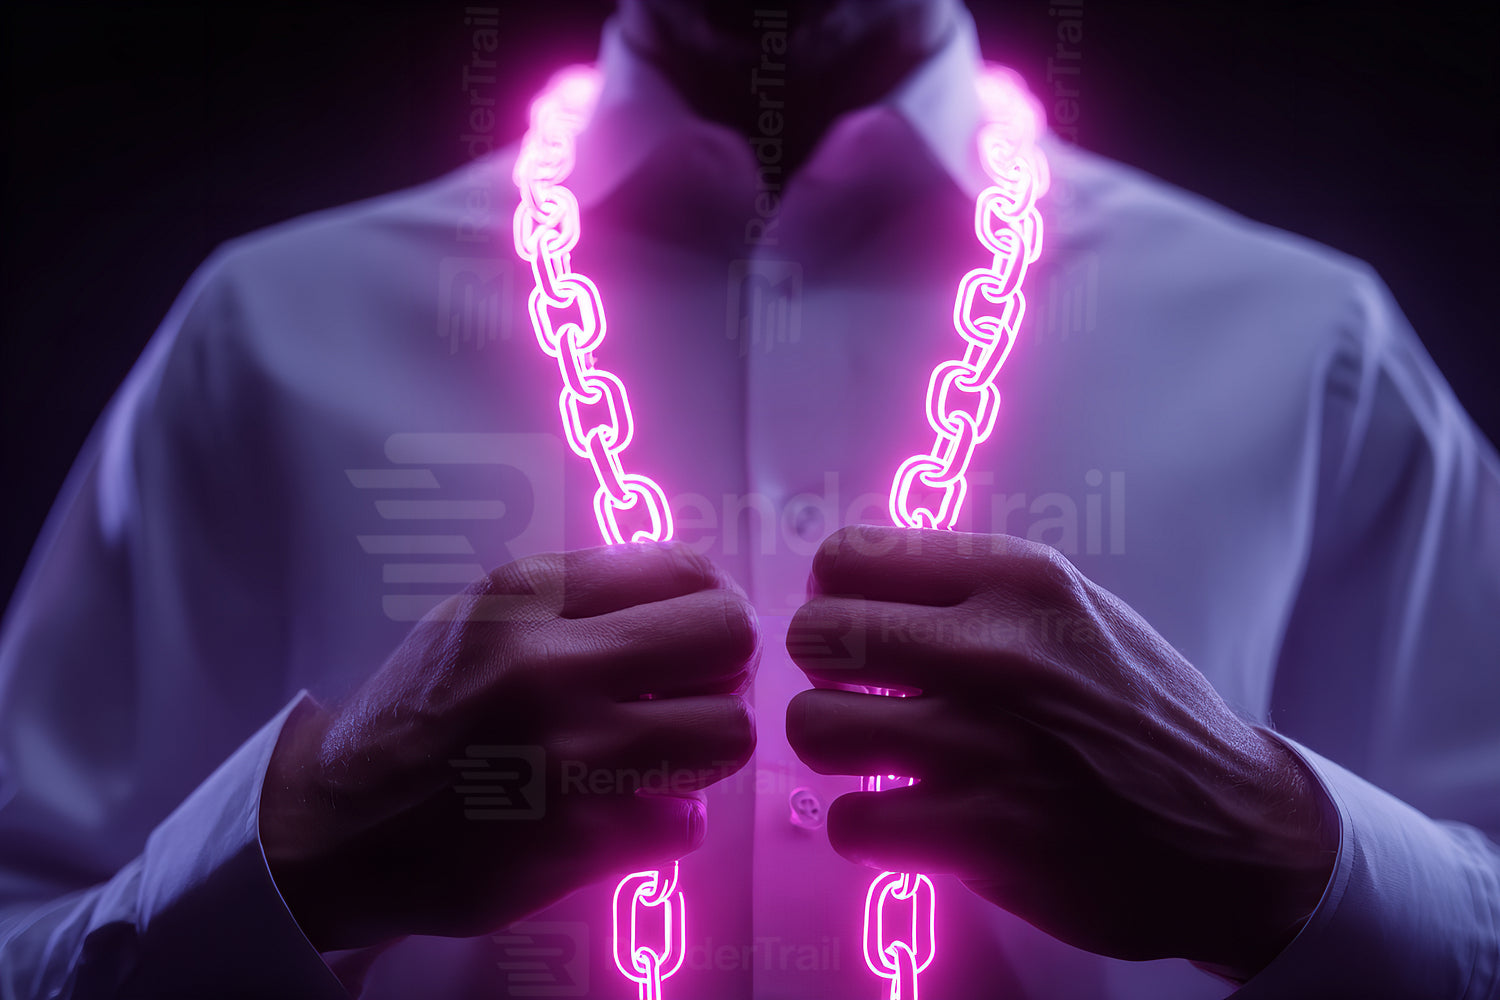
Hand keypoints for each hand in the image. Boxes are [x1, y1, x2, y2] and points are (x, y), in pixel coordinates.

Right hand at [260, 542, 758, 950]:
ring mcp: (568, 756)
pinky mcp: (578, 841)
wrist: (337, 825)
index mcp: (527, 596)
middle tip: (696, 689)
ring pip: (730, 731)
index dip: (711, 604)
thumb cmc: (422, 714)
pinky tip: (620, 811)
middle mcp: (549, 666)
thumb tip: (699, 590)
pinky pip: (688, 819)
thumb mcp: (483, 618)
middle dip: (726, 665)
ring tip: (664, 750)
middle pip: (731, 636)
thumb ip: (582, 596)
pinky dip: (665, 820)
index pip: (690, 571)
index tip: (698, 632)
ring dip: (706, 746)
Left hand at [785, 525, 1335, 979]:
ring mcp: (990, 747)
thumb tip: (850, 573)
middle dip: (824, 668)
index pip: (849, 555)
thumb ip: (969, 587)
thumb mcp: (1075, 610)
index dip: (836, 595)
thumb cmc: (1138, 712)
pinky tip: (913, 816)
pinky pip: (852, 823)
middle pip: (817, 636)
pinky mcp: (984, 837)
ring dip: (837, 748)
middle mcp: (1001, 653)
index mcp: (1022, 581)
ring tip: (881, 753)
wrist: (1235, 829)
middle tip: (862, 691)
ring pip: (816, 728)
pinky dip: (870, 826)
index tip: (860, 626)